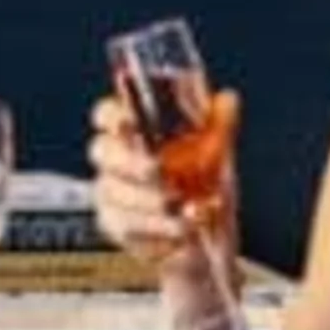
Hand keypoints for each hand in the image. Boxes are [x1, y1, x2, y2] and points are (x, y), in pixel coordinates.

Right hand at [88, 89, 219, 271]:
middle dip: (130, 160)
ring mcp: (110, 192)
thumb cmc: (205, 176)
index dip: (113, 115)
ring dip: (149, 202)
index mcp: (134, 128)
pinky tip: (180, 230)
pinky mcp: (114, 225)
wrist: (207, 227)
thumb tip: (226, 99)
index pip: (107, 113)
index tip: (130, 121)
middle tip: (157, 170)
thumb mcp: (218, 149)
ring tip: (183, 210)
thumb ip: (220, 123)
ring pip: (114, 192)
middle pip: (103, 151)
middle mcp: (114, 157)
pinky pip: (125, 226)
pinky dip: (156, 229)